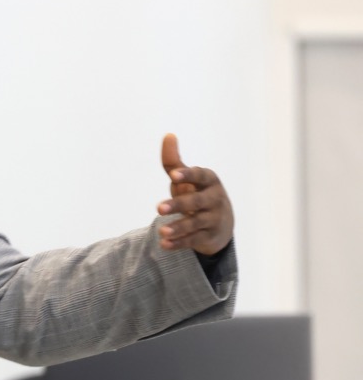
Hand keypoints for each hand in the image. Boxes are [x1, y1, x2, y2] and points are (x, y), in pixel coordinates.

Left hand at [157, 133, 233, 255]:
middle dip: (179, 204)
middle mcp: (215, 199)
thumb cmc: (198, 193)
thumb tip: (168, 135)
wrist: (221, 224)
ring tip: (161, 232)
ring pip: (196, 224)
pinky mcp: (209, 236)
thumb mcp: (187, 179)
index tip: (173, 176)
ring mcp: (213, 219)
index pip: (201, 176)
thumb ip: (174, 162)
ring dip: (178, 228)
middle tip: (157, 208)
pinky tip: (164, 245)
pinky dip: (179, 243)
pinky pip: (194, 240)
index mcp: (209, 181)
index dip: (188, 175)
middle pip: (197, 202)